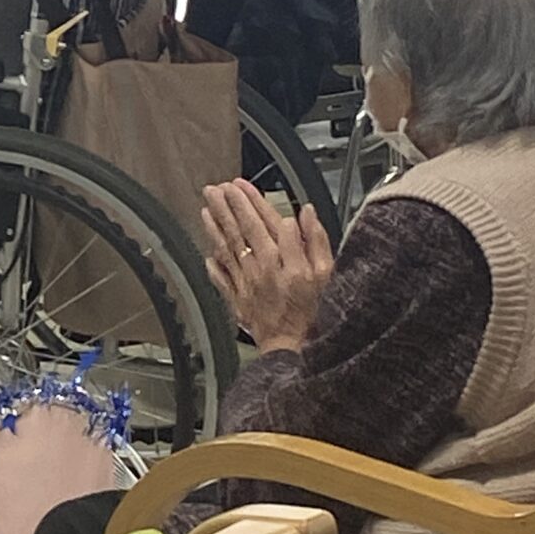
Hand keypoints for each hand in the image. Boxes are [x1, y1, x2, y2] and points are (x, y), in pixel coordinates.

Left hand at [201, 180, 334, 353]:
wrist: (296, 349)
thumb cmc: (317, 312)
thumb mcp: (328, 275)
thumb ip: (317, 241)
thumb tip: (306, 213)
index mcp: (287, 259)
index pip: (266, 221)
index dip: (252, 201)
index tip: (240, 184)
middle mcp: (264, 268)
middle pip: (243, 230)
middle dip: (228, 206)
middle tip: (215, 188)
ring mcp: (247, 283)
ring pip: (228, 248)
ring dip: (216, 226)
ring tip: (206, 208)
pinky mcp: (238, 299)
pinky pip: (221, 277)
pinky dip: (213, 263)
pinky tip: (206, 250)